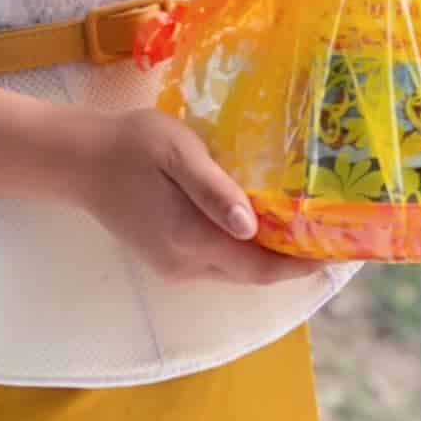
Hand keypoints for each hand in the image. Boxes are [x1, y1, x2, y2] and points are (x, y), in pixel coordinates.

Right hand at [70, 108, 323, 287]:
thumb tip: (251, 226)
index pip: (262, 268)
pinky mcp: (166, 257)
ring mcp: (174, 266)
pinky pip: (218, 262)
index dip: (303, 264)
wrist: (80, 161)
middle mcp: (186, 265)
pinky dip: (245, 250)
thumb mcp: (177, 152)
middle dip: (294, 259)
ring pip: (236, 270)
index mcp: (192, 240)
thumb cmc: (132, 146)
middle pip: (254, 274)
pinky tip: (260, 222)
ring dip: (270, 255)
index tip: (340, 248)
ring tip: (304, 225)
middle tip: (332, 232)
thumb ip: (213, 189)